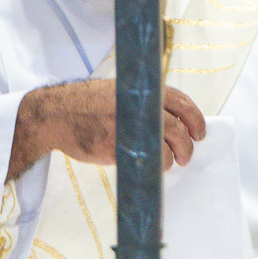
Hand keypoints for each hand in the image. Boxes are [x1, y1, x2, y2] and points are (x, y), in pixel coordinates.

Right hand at [7, 79, 206, 179]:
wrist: (57, 114)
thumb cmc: (89, 103)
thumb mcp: (120, 91)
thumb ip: (145, 101)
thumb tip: (171, 118)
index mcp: (143, 91)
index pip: (182, 102)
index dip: (196, 119)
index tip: (200, 132)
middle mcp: (141, 108)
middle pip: (178, 129)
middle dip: (187, 145)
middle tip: (187, 154)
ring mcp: (131, 129)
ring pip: (166, 148)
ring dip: (173, 158)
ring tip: (171, 163)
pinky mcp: (119, 148)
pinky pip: (147, 161)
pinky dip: (155, 167)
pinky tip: (154, 168)